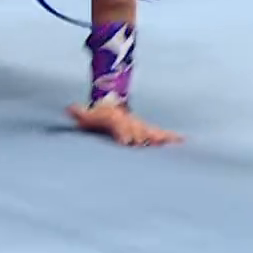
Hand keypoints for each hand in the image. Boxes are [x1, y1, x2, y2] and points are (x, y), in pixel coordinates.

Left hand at [66, 102, 183, 147]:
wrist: (111, 105)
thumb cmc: (98, 116)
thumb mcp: (88, 116)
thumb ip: (79, 113)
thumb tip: (69, 108)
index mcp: (117, 121)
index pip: (121, 128)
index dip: (123, 134)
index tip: (126, 142)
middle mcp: (131, 124)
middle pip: (139, 132)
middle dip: (143, 139)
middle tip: (149, 146)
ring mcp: (141, 127)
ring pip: (153, 132)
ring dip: (162, 138)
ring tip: (175, 142)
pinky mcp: (148, 131)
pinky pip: (161, 134)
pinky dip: (172, 138)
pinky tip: (184, 141)